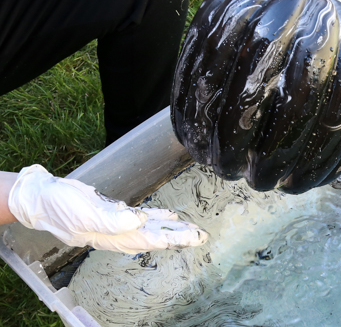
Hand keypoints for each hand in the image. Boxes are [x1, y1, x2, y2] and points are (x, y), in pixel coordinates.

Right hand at [7, 165, 207, 253]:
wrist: (41, 197)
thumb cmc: (60, 206)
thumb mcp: (85, 213)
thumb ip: (113, 221)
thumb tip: (141, 221)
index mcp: (112, 236)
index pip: (149, 240)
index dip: (171, 239)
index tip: (192, 237)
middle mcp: (117, 233)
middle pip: (154, 236)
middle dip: (177, 237)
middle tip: (201, 235)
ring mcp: (116, 224)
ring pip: (150, 228)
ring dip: (170, 228)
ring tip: (191, 228)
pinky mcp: (113, 212)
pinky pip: (141, 217)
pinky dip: (156, 217)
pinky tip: (170, 215)